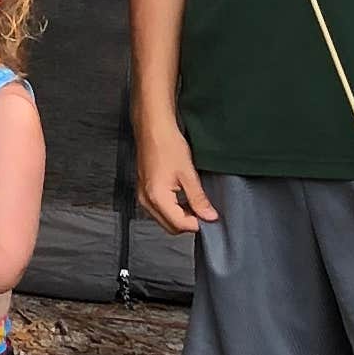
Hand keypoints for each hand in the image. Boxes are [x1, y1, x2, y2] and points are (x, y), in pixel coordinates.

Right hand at [133, 117, 217, 235]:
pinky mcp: (144, 191)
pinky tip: (182, 195)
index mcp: (157, 198)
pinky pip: (159, 210)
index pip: (181, 225)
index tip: (210, 215)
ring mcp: (143, 196)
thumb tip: (209, 216)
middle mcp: (146, 201)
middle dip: (189, 221)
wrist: (152, 128)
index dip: (198, 222)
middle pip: (171, 227)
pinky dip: (173, 208)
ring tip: (193, 199)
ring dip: (181, 215)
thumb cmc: (166, 144)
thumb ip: (199, 199)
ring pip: (165, 219)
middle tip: (203, 208)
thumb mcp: (188, 173)